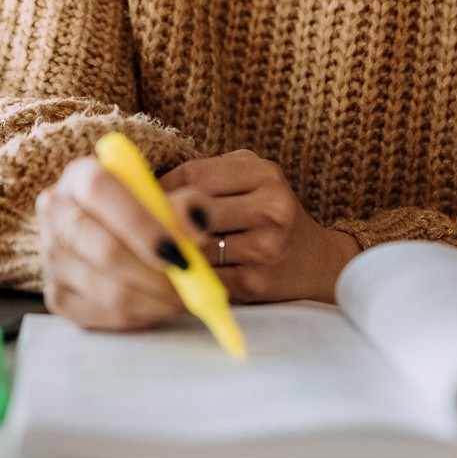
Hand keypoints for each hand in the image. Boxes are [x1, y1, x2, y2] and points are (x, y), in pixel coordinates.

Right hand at [35, 156, 198, 331]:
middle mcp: (56, 214)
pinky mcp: (56, 295)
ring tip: (182, 296)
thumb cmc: (143, 211)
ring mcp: (51, 258)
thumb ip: (188, 204)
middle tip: (189, 281)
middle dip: (157, 273)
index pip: (100, 192)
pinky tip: (158, 305)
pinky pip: (105, 315)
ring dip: (155, 300)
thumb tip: (194, 227)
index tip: (178, 249)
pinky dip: (141, 316)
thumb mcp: (169, 195)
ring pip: (108, 290)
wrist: (112, 233)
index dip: (140, 222)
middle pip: (106, 250)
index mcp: (80, 177)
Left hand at [160, 150, 359, 303]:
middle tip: (140, 224)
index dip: (160, 187)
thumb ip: (208, 175)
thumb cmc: (269, 214)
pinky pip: (205, 277)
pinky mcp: (255, 282)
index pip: (194, 175)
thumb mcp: (250, 180)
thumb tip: (146, 184)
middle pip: (192, 210)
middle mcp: (271, 208)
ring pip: (195, 246)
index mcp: (264, 175)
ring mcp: (265, 247)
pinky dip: (186, 275)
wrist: (316, 262)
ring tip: (157, 247)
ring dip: (171, 249)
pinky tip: (177, 270)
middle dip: (161, 219)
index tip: (143, 197)